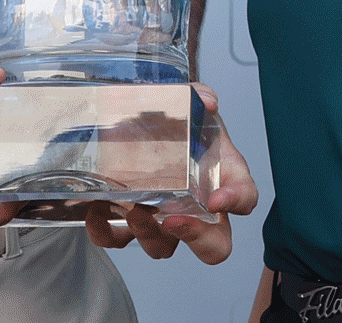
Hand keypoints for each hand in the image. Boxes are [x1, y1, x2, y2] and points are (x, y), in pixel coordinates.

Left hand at [84, 83, 258, 263]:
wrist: (136, 121)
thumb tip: (206, 101)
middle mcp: (196, 208)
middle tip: (176, 220)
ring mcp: (162, 219)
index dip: (235, 203)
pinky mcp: (127, 220)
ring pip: (163, 247)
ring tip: (135, 211)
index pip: (244, 198)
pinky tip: (96, 212)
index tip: (218, 199)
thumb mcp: (189, 102)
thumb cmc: (173, 122)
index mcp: (220, 179)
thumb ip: (199, 95)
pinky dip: (104, 232)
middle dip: (197, 238)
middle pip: (213, 244)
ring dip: (150, 235)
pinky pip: (117, 238)